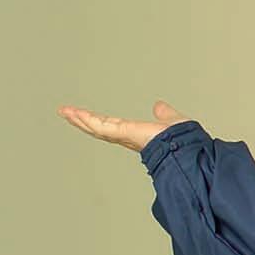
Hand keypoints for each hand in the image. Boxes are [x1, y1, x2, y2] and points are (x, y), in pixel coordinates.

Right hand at [58, 99, 192, 152]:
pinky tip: (75, 113)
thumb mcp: (172, 121)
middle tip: (68, 113)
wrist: (188, 149)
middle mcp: (130, 139)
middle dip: (84, 121)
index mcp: (139, 136)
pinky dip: (88, 119)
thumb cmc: (185, 141)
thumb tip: (159, 106)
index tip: (87, 116)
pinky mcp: (125, 133)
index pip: (113, 127)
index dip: (99, 122)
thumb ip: (164, 115)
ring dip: (81, 119)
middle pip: (101, 129)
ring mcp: (126, 137)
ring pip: (98, 128)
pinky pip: (103, 126)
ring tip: (66, 111)